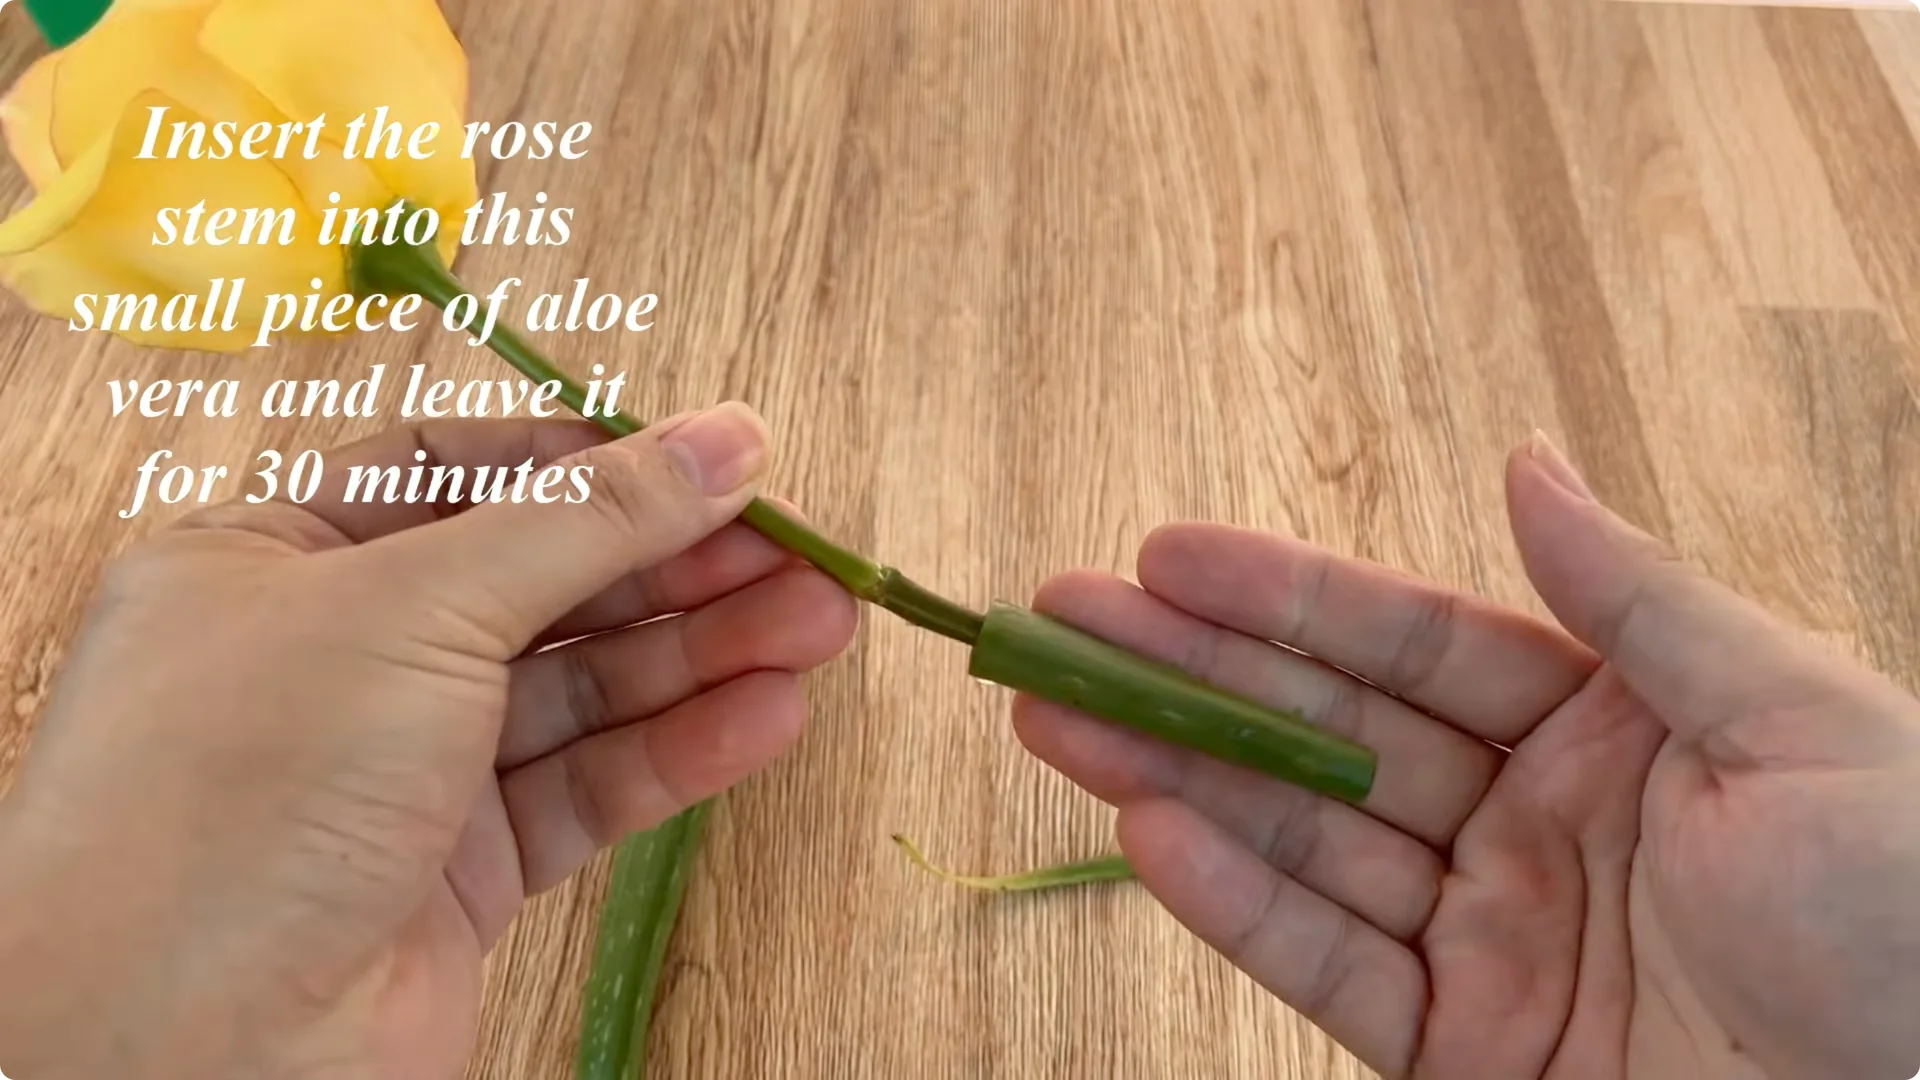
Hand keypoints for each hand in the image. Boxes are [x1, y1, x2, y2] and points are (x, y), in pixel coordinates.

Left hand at [0, 405, 858, 1079]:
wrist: (180, 1052)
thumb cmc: (241, 791)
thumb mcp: (418, 605)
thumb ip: (586, 521)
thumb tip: (722, 442)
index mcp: (271, 556)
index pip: (453, 466)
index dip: (589, 460)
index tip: (713, 459)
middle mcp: (333, 656)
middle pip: (539, 580)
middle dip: (677, 563)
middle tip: (801, 551)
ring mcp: (396, 770)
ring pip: (579, 689)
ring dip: (702, 654)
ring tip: (820, 624)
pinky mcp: (456, 873)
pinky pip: (585, 787)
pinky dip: (675, 749)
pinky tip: (765, 716)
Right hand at [1015, 433, 1919, 1078]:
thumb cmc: (1917, 914)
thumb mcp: (1795, 721)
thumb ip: (1638, 601)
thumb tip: (1524, 463)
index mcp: (1609, 727)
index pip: (1411, 646)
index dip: (1285, 598)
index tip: (1165, 552)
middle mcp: (1529, 824)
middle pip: (1325, 734)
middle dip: (1185, 675)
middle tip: (1054, 622)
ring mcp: (1488, 941)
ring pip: (1301, 843)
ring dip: (1170, 775)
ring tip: (1051, 713)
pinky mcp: (1465, 1054)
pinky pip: (1331, 970)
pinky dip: (1236, 905)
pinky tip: (1148, 832)